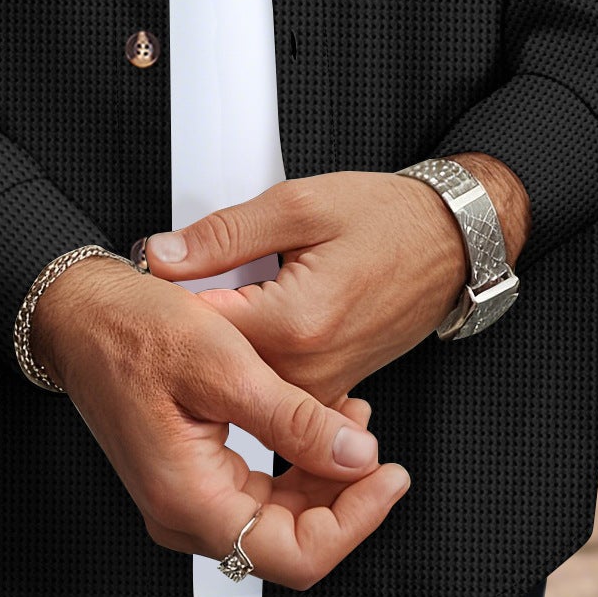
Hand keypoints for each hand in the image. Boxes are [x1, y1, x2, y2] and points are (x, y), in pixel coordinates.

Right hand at [29, 255, 411, 588]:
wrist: (81, 314)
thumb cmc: (139, 329)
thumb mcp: (225, 363)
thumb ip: (294, 419)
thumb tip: (359, 458)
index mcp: (189, 499)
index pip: (294, 555)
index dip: (355, 522)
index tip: (391, 474)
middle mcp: (183, 515)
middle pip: (288, 543)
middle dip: (343, 498)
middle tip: (380, 445)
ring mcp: (184, 501)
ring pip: (276, 520)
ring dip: (322, 480)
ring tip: (353, 418)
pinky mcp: (189, 478)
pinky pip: (255, 494)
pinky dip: (294, 465)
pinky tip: (316, 421)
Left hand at [136, 157, 528, 405]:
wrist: (450, 246)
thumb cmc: (386, 219)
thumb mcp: (300, 204)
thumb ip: (224, 234)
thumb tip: (161, 255)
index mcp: (296, 321)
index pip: (198, 326)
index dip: (165, 299)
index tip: (147, 278)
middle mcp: (308, 369)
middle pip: (215, 360)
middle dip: (187, 326)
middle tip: (166, 287)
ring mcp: (321, 388)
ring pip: (240, 378)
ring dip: (218, 344)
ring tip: (208, 304)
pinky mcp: (329, 391)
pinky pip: (271, 385)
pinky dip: (250, 357)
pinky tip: (246, 323)